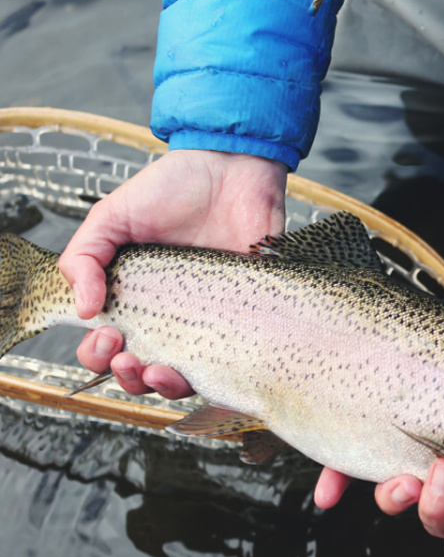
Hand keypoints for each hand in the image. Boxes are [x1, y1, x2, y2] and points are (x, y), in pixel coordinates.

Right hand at [60, 149, 287, 396]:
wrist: (233, 170)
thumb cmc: (174, 188)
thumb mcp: (113, 216)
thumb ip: (85, 257)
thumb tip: (84, 310)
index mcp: (132, 298)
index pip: (106, 347)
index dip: (98, 355)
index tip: (106, 335)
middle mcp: (168, 316)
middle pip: (139, 372)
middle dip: (126, 376)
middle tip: (127, 355)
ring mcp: (208, 321)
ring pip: (182, 378)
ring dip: (162, 386)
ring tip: (157, 370)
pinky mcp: (245, 320)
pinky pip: (231, 363)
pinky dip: (214, 378)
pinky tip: (202, 369)